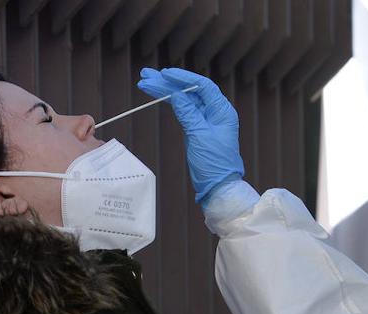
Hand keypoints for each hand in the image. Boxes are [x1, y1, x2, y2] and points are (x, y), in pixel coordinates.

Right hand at [136, 67, 243, 203]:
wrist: (218, 186)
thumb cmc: (214, 163)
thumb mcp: (199, 135)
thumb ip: (188, 113)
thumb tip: (177, 94)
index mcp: (221, 111)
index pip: (202, 86)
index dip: (182, 77)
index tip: (165, 73)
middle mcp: (214, 112)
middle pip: (189, 90)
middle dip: (168, 82)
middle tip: (146, 75)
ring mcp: (205, 120)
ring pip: (183, 99)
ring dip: (165, 90)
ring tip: (145, 82)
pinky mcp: (196, 128)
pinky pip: (182, 110)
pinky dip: (170, 103)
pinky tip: (158, 95)